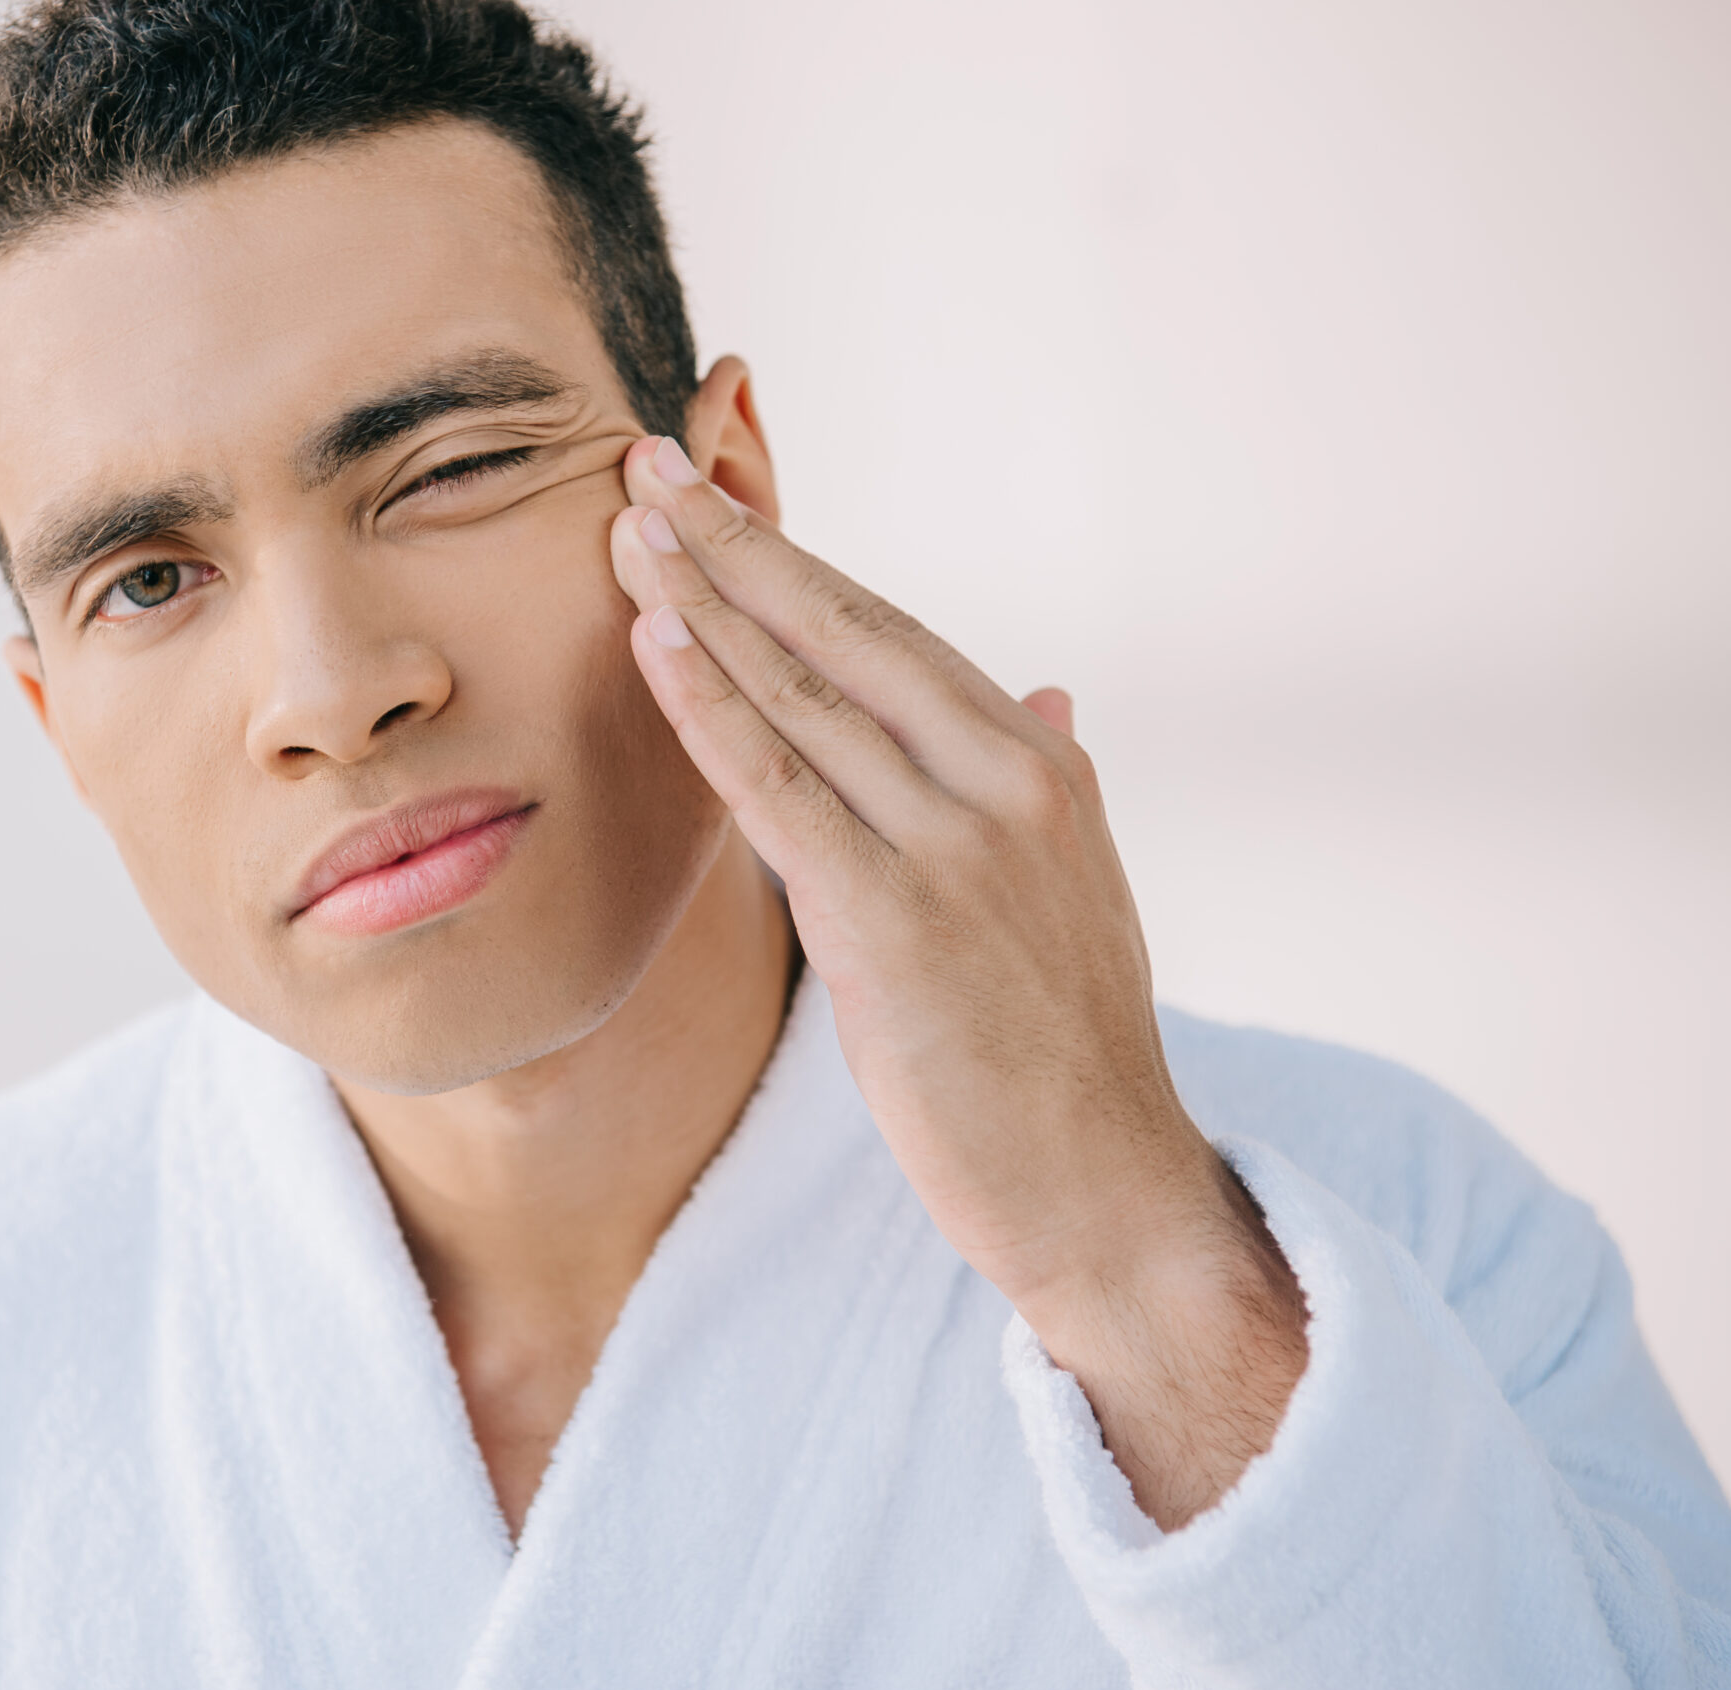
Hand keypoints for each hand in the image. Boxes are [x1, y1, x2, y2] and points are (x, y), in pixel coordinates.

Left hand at [610, 435, 1305, 1527]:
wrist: (1106, 1188)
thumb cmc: (1069, 1052)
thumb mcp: (1077, 892)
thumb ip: (1049, 784)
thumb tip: (1049, 697)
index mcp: (1041, 766)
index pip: (892, 632)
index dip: (792, 561)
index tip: (710, 499)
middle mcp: (1006, 782)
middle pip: (842, 633)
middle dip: (732, 544)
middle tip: (638, 460)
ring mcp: (955, 848)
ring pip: (805, 695)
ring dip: (704, 602)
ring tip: (624, 527)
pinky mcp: (896, 924)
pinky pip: (783, 792)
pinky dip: (714, 710)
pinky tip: (657, 645)